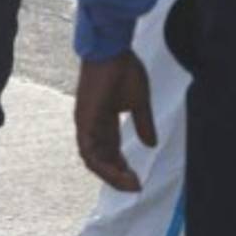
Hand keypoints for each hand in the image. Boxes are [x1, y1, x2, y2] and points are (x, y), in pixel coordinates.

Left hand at [74, 51, 156, 190]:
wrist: (113, 49)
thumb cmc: (124, 69)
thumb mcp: (140, 102)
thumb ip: (144, 124)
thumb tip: (152, 144)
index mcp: (103, 120)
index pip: (110, 150)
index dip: (122, 166)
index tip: (137, 177)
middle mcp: (91, 126)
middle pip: (101, 159)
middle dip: (118, 175)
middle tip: (135, 186)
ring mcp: (85, 124)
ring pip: (94, 160)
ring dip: (111, 175)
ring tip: (130, 184)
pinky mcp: (84, 122)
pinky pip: (89, 152)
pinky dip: (102, 165)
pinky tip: (118, 174)